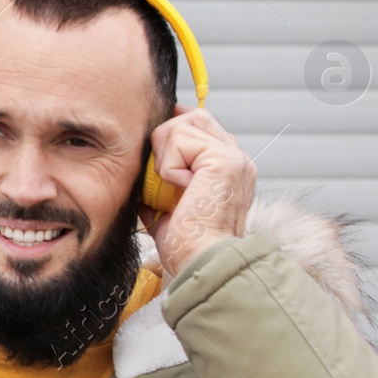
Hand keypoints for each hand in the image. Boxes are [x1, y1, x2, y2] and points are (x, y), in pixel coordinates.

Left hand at [138, 107, 255, 280]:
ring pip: (182, 124)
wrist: (200, 260)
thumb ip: (161, 181)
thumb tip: (141, 168)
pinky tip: (180, 189)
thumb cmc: (186, 243)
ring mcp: (233, 157)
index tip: (157, 153)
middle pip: (193, 116)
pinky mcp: (224, 160)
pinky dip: (168, 167)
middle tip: (163, 177)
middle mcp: (236, 158)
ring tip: (172, 187)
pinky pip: (180, 139)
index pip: (199, 125)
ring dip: (165, 156)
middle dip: (166, 139)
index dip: (172, 132)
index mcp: (226, 167)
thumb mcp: (167, 204)